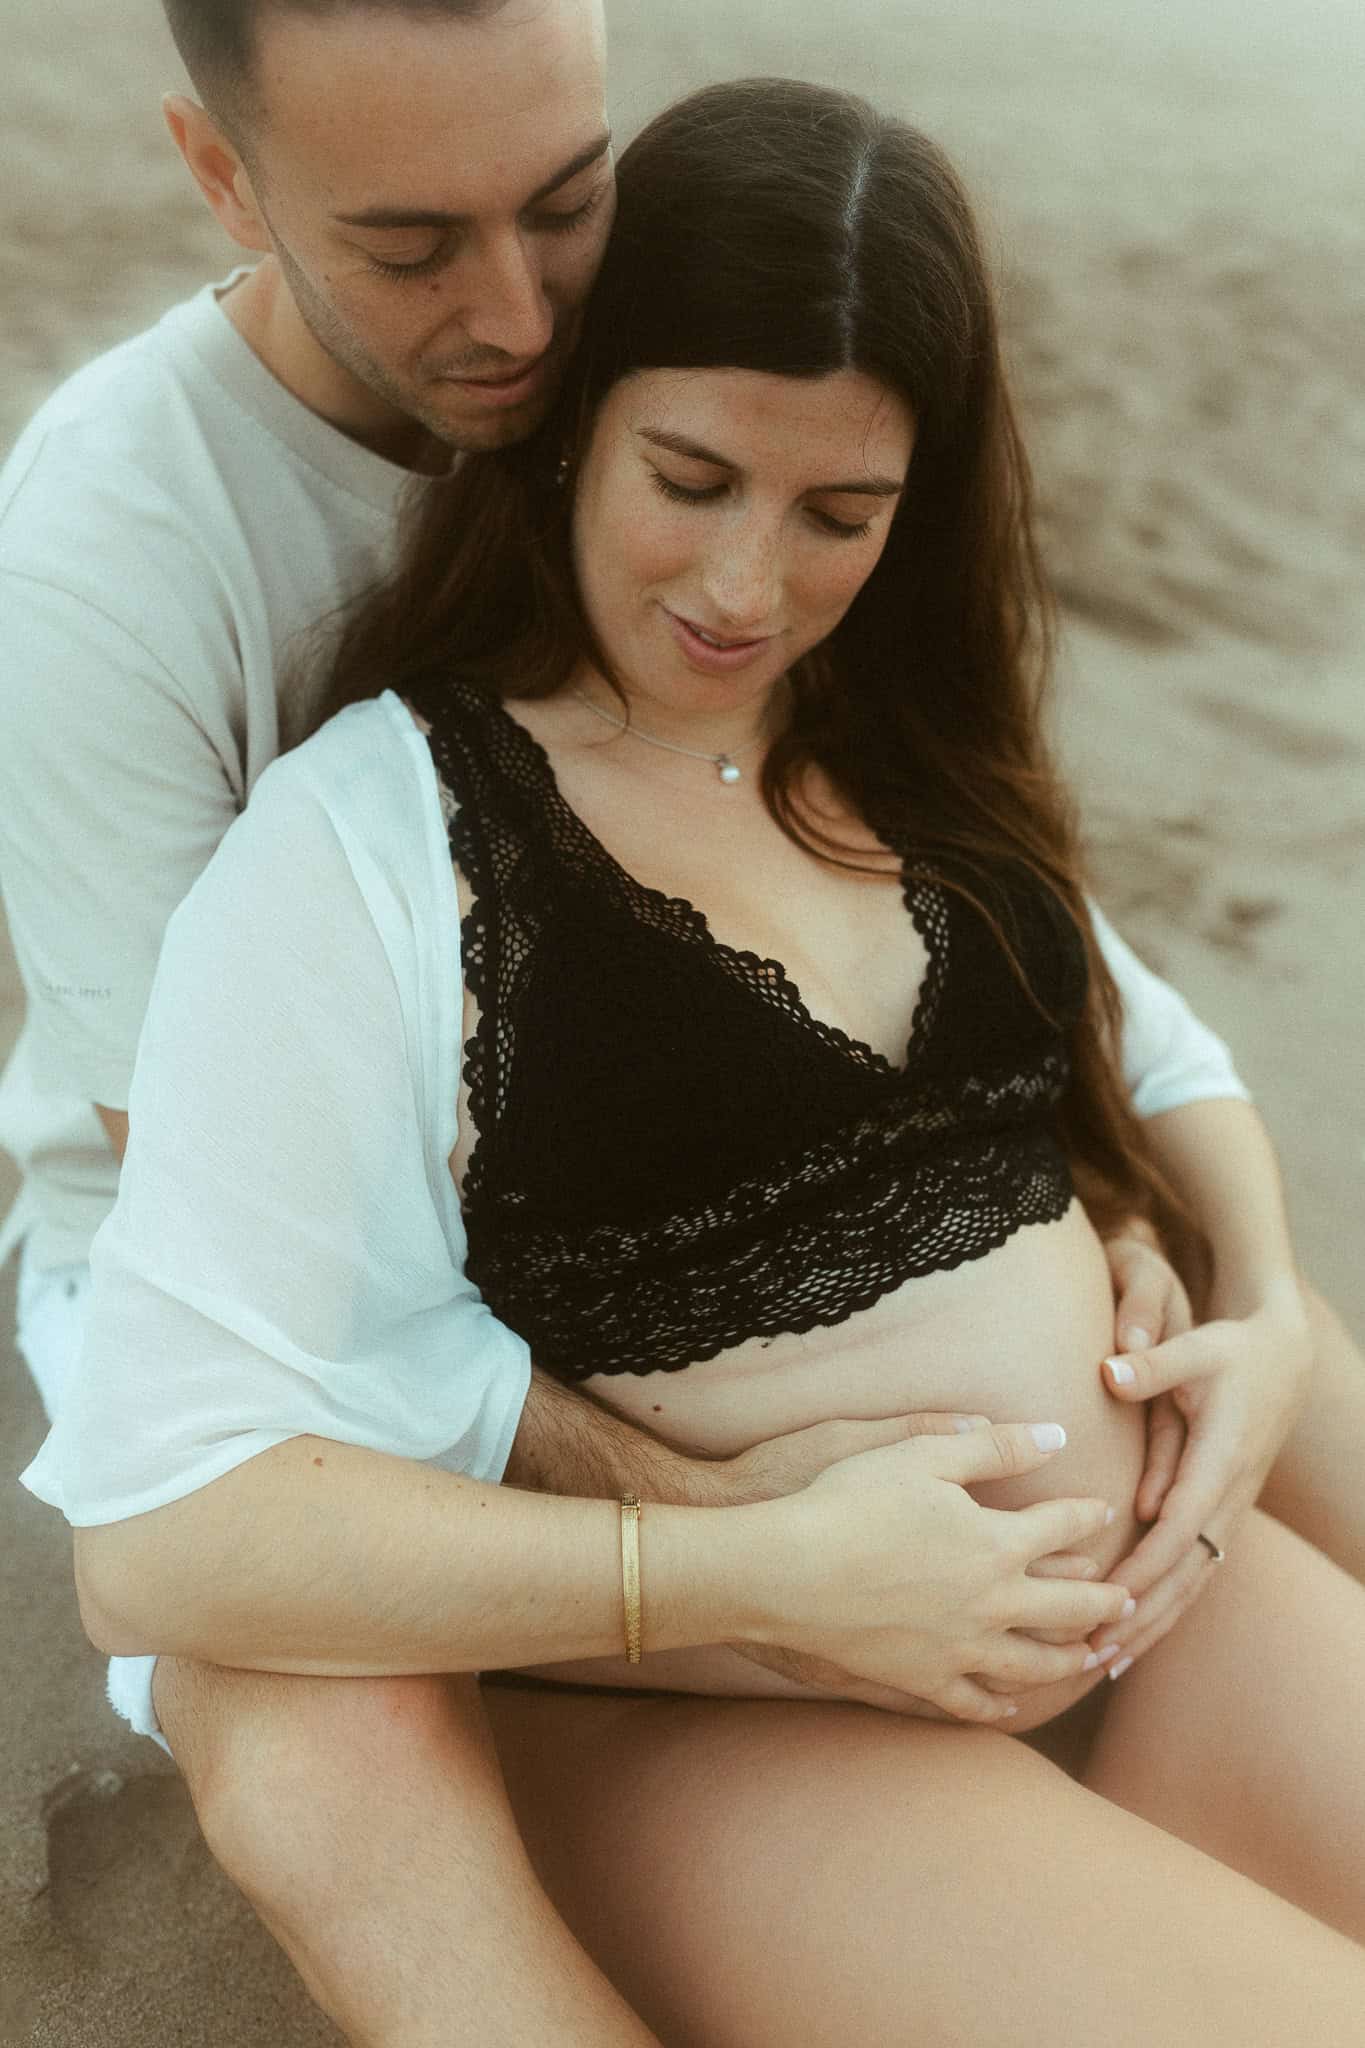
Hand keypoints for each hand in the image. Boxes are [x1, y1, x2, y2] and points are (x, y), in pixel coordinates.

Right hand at [746, 1423, 1130, 1723]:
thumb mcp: (922, 1454)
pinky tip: (1010, 1706)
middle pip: (1068, 1607)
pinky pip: (972, 1701)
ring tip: (1094, 1657)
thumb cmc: (850, 1501)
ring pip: (1033, 1663)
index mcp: (998, 1543)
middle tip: (1129, 1599)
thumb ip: (994, 1446)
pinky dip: (998, 1706)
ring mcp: (959, 1649)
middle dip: (1105, 1600)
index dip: (1086, 1516)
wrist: (787, 1571)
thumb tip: (1056, 1435)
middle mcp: (992, 1603)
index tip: (1103, 1512)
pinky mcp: (920, 1679)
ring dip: (1071, 1660)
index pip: (1061, 1526)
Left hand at [1091, 1284, 1312, 1675]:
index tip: (1106, 1602)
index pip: (1180, 1529)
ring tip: (1102, 1662)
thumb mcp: (1197, 1348)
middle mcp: (1228, 1497)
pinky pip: (1195, 1572)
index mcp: (1221, 1462)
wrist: (1283, 1360)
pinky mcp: (1222, 1515)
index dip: (1145, 1567)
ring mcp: (1229, 1511)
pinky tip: (1134, 1634)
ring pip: (1192, 1582)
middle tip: (1091, 1654)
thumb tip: (1108, 1372)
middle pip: (1185, 1573)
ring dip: (1150, 1624)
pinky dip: (1165, 1606)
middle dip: (1140, 1616)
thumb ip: (1153, 1364)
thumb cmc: (1232, 1352)